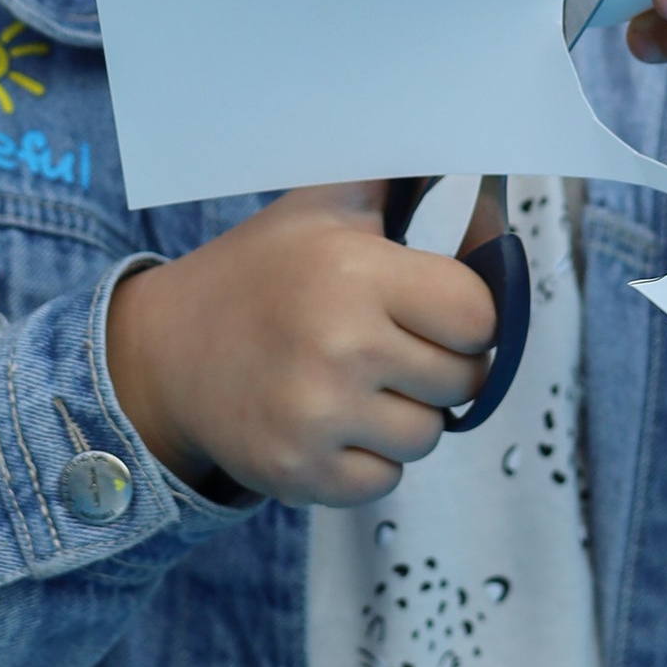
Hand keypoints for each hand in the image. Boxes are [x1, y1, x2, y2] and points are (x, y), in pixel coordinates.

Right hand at [108, 184, 499, 507]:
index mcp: (355, 272)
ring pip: (428, 437)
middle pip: (462, 382)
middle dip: (437, 366)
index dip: (466, 317)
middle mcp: (339, 346)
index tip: (433, 312)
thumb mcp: (329, 206)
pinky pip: (386, 481)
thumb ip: (411, 185)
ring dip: (404, 415)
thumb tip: (496, 198)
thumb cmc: (266, 272)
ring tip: (354, 384)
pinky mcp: (298, 471)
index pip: (480, 317)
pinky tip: (330, 422)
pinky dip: (368, 460)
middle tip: (388, 346)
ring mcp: (317, 417)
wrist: (169, 352)